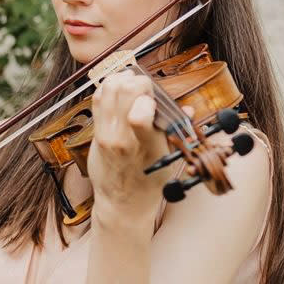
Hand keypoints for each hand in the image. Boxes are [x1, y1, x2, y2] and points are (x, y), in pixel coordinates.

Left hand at [85, 69, 170, 228]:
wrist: (122, 203)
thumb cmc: (149, 182)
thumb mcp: (169, 159)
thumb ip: (177, 131)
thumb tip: (187, 109)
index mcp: (147, 147)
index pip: (139, 115)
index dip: (148, 98)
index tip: (155, 100)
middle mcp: (122, 139)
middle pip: (124, 91)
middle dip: (138, 81)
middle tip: (145, 88)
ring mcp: (105, 135)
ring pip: (108, 90)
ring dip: (122, 80)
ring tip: (131, 84)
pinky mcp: (95, 133)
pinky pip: (97, 98)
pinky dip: (108, 88)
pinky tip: (118, 91)